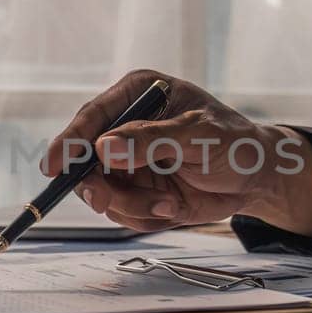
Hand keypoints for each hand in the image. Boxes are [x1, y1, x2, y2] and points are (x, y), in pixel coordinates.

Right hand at [42, 69, 311, 233]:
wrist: (257, 179)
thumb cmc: (234, 143)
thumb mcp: (198, 136)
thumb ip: (150, 141)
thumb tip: (104, 148)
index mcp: (137, 95)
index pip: (92, 117)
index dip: (68, 142)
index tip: (54, 167)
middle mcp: (125, 127)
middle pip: (85, 159)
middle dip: (99, 185)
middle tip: (109, 201)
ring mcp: (128, 161)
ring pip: (101, 191)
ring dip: (131, 205)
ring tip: (169, 203)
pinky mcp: (136, 190)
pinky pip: (121, 212)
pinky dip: (143, 216)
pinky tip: (173, 207)